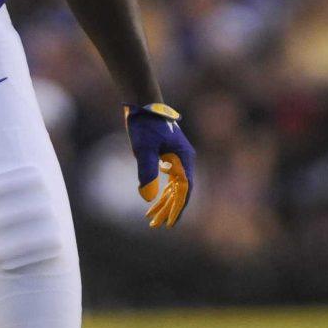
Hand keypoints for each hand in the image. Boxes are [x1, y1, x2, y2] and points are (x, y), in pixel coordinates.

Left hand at [124, 102, 193, 228]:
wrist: (142, 103)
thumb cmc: (145, 124)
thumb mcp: (144, 148)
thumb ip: (147, 171)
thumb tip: (147, 198)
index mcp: (184, 158)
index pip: (185, 190)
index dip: (178, 208)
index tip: (169, 223)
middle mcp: (184, 159)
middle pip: (180, 191)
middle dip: (168, 209)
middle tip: (155, 225)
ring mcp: (176, 157)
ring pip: (174, 187)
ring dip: (163, 202)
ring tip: (151, 217)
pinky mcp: (168, 154)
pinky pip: (168, 179)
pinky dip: (161, 190)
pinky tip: (154, 199)